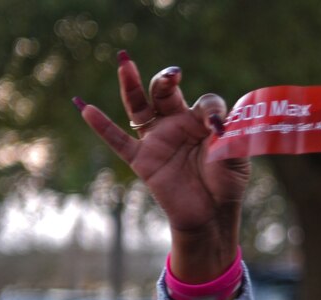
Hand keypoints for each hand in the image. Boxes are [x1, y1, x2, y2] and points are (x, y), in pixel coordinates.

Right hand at [79, 52, 249, 284]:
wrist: (211, 215)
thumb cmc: (226, 184)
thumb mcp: (235, 158)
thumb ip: (230, 138)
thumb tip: (219, 124)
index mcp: (202, 120)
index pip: (205, 102)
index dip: (212, 110)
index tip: (218, 125)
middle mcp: (177, 123)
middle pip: (166, 93)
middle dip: (166, 81)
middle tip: (172, 75)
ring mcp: (158, 140)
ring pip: (139, 107)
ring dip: (132, 85)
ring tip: (124, 63)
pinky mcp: (143, 160)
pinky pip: (118, 141)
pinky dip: (102, 126)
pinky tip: (85, 108)